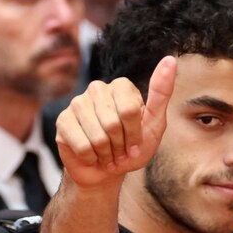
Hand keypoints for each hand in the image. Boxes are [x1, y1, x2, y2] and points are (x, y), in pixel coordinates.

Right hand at [55, 55, 176, 188]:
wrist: (106, 172)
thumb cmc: (132, 148)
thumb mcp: (154, 124)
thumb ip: (161, 93)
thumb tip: (169, 60)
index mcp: (121, 87)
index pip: (130, 110)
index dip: (134, 134)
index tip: (135, 143)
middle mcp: (98, 89)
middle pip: (113, 123)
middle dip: (120, 146)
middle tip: (119, 152)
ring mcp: (77, 103)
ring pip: (97, 136)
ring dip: (106, 154)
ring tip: (107, 154)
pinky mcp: (63, 121)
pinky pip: (82, 145)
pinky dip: (91, 158)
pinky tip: (91, 156)